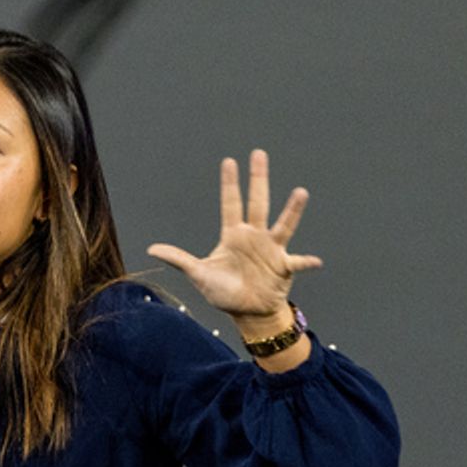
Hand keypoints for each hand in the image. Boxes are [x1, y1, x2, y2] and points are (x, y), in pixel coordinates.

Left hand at [146, 149, 320, 325]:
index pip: (230, 204)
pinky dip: (306, 262)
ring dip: (291, 211)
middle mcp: (254, 236)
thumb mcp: (199, 275)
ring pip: (283, 225)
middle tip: (259, 155)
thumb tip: (151, 249)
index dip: (230, 184)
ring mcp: (271, 249)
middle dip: (258, 180)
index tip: (229, 162)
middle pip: (257, 203)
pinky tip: (315, 261)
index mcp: (233, 235)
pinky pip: (298, 263)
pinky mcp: (284, 267)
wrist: (248, 312)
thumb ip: (179, 260)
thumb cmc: (225, 291)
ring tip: (300, 193)